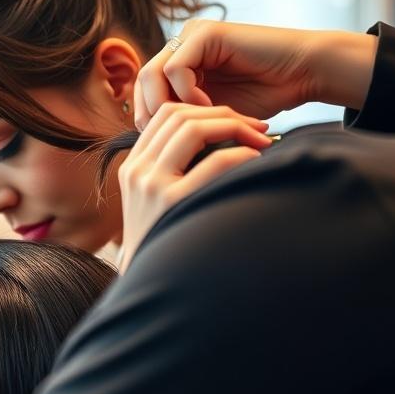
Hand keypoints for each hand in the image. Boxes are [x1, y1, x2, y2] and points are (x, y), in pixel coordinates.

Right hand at [117, 103, 271, 271]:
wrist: (149, 285)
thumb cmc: (165, 243)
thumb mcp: (155, 201)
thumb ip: (172, 171)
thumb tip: (218, 140)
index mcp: (132, 167)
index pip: (165, 114)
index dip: (205, 108)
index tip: (235, 121)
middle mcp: (137, 171)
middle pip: (181, 115)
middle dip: (225, 114)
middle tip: (258, 128)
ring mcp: (152, 186)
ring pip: (195, 129)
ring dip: (236, 127)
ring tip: (262, 140)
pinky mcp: (173, 202)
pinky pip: (216, 162)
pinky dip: (243, 154)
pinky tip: (258, 161)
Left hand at [134, 19, 376, 129]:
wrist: (303, 75)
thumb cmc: (264, 98)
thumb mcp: (212, 115)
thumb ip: (183, 119)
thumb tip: (147, 144)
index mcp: (180, 62)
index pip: (144, 90)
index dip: (148, 118)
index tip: (167, 144)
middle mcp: (181, 45)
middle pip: (142, 82)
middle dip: (152, 114)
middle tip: (173, 138)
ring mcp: (191, 35)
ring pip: (152, 75)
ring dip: (170, 106)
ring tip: (192, 125)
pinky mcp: (205, 33)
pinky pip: (177, 69)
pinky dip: (188, 94)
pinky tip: (209, 108)